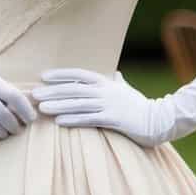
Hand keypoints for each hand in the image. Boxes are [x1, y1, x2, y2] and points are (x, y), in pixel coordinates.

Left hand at [33, 68, 172, 146]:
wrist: (160, 120)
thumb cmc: (141, 105)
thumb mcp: (128, 90)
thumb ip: (119, 81)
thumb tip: (116, 73)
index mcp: (106, 82)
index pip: (79, 74)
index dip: (61, 75)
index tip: (43, 76)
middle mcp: (105, 91)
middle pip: (74, 89)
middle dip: (53, 91)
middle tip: (35, 93)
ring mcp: (109, 105)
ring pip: (78, 104)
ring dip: (59, 105)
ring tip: (42, 107)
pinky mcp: (113, 120)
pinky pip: (89, 119)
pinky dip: (73, 119)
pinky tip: (60, 121)